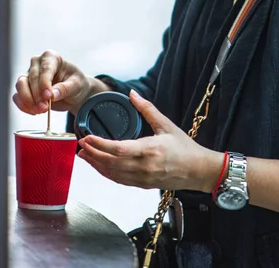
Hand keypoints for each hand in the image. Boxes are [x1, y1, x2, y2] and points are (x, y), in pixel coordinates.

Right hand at [12, 49, 93, 114]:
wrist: (73, 93)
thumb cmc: (75, 83)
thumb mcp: (76, 85)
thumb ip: (65, 88)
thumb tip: (53, 94)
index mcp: (51, 57)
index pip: (45, 69)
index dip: (44, 83)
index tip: (47, 97)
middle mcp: (37, 63)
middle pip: (31, 78)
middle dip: (37, 95)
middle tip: (44, 108)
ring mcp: (29, 75)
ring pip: (20, 85)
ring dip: (27, 100)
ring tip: (39, 111)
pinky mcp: (24, 88)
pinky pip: (17, 96)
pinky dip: (23, 105)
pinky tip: (34, 112)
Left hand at [78, 90, 222, 191]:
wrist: (198, 170)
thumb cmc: (185, 148)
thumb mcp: (166, 124)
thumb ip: (147, 109)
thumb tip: (133, 94)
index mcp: (150, 150)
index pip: (119, 150)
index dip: (100, 145)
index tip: (88, 138)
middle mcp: (145, 167)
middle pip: (111, 163)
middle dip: (93, 154)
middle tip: (80, 144)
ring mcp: (143, 179)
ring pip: (113, 174)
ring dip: (96, 165)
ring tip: (84, 155)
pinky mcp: (143, 185)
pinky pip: (120, 180)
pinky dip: (106, 173)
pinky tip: (99, 166)